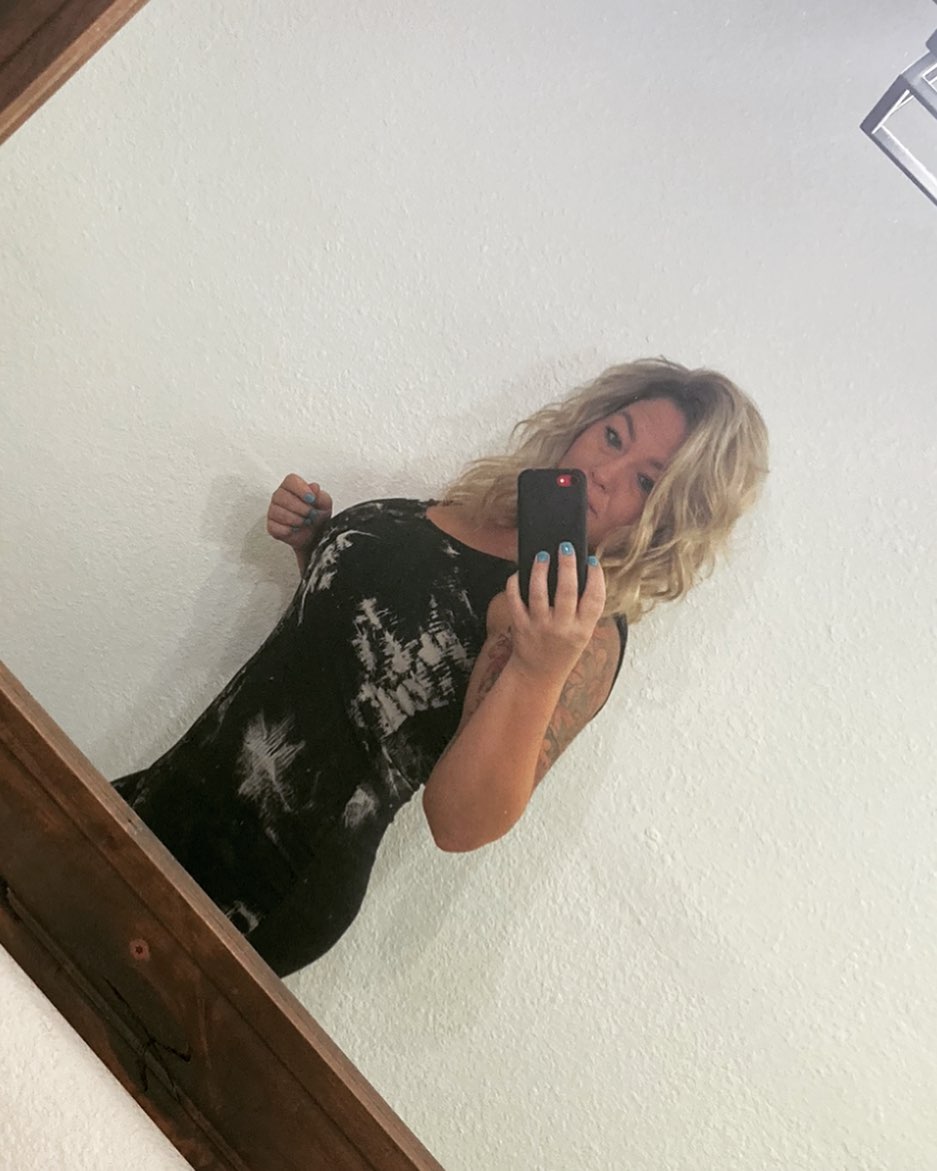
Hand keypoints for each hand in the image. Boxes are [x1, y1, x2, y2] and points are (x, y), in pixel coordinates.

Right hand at [266, 474, 332, 553]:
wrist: (315, 534)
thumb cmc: (318, 515)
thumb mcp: (325, 504)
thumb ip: (320, 495)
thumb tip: (314, 487)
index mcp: (292, 486)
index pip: (291, 480)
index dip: (301, 489)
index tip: (311, 499)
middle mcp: (280, 496)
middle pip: (282, 496)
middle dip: (301, 508)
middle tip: (311, 514)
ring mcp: (274, 511)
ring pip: (278, 512)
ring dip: (296, 520)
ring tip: (305, 522)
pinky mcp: (272, 526)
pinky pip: (275, 527)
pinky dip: (288, 530)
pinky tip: (295, 529)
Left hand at [503, 544, 605, 683]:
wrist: (539, 674)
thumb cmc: (563, 649)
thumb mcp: (582, 633)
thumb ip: (583, 609)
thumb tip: (578, 570)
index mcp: (583, 630)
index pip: (595, 600)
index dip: (596, 578)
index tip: (593, 560)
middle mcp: (563, 629)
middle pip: (567, 591)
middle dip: (567, 565)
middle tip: (565, 547)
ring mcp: (540, 627)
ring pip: (538, 593)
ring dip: (540, 570)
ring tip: (542, 555)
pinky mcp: (520, 626)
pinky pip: (515, 600)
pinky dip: (515, 583)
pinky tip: (520, 573)